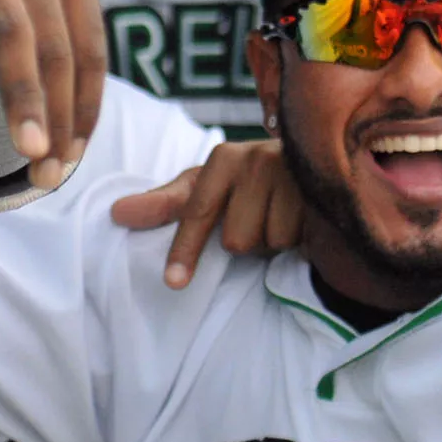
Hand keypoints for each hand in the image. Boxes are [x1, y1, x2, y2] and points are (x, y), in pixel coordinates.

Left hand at [110, 139, 304, 287]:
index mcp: (225, 158)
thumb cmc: (247, 183)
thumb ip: (166, 204)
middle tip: (257, 220)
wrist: (314, 164)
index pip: (197, 214)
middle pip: (236, 240)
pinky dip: (299, 240)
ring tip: (281, 218)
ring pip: (269, 243)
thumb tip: (117, 213)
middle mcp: (259, 159)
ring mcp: (295, 174)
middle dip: (247, 241)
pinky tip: (301, 221)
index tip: (173, 283)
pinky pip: (299, 241)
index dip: (185, 251)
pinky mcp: (325, 193)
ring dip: (274, 241)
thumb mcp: (205, 189)